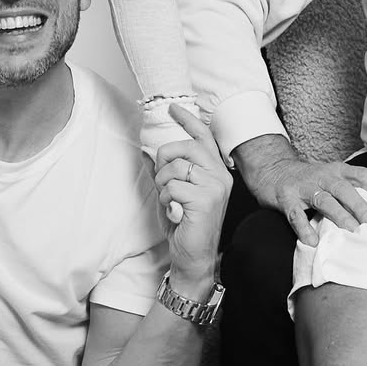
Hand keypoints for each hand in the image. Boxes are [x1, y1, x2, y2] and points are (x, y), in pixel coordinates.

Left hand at [153, 102, 230, 278]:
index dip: (188, 121)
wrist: (193, 256)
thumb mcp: (172, 194)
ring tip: (170, 200)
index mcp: (216, 171)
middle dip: (165, 160)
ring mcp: (215, 187)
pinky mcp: (206, 199)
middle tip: (163, 179)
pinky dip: (166, 198)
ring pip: (176, 167)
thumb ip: (164, 172)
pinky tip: (173, 210)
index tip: (173, 109)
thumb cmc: (185, 226)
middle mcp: (220, 175)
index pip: (203, 138)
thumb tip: (146, 152)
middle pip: (185, 147)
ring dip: (163, 184)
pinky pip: (173, 186)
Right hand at [232, 135, 366, 245]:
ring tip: (352, 230)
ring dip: (339, 215)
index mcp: (336, 171)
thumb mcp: (331, 177)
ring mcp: (303, 187)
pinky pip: (295, 215)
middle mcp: (322, 176)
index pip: (361, 174)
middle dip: (360, 204)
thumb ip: (351, 190)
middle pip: (344, 188)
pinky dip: (304, 228)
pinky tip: (312, 241)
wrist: (271, 168)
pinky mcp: (286, 199)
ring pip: (323, 200)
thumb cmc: (308, 178)